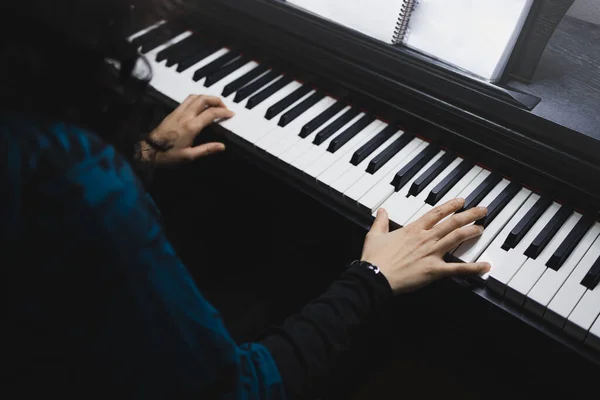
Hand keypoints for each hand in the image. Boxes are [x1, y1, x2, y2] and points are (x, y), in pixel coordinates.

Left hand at [141, 94, 234, 165]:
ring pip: (195, 96)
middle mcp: (185, 116)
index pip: (211, 113)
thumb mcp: (189, 156)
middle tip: (224, 107)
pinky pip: (187, 100)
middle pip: (204, 99)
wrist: (149, 150)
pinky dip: (198, 99)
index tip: (231, 114)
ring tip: (214, 104)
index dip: (224, 112)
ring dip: (207, 97)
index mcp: (191, 126)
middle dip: (217, 100)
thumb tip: (221, 146)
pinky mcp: (173, 112)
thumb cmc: (168, 155)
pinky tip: (200, 106)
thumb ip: (207, 150)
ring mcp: (178, 112)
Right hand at [361, 198, 490, 293]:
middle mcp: (425, 238)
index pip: (436, 213)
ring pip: (456, 238)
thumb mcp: (375, 235)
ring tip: (482, 229)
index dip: (450, 206)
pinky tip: (485, 266)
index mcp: (413, 229)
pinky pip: (457, 268)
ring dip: (471, 232)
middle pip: (452, 222)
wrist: (375, 275)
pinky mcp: (434, 270)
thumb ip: (381, 222)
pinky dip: (473, 268)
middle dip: (469, 215)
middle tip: (482, 211)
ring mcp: (431, 253)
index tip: (461, 201)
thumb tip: (382, 211)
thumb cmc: (375, 258)